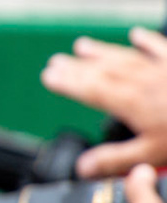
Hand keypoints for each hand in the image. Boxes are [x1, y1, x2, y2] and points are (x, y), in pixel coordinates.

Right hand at [40, 28, 166, 175]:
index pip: (91, 90)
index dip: (68, 83)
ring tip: (82, 46)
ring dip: (102, 52)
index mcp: (132, 103)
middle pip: (104, 71)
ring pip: (126, 57)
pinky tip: (136, 34)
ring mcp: (163, 69)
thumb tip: (82, 168)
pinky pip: (161, 48)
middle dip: (78, 66)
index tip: (48, 76)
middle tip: (55, 62)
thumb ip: (116, 160)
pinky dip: (147, 41)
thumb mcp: (153, 153)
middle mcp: (143, 81)